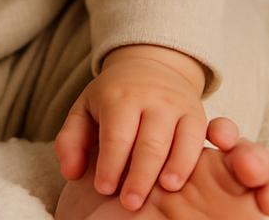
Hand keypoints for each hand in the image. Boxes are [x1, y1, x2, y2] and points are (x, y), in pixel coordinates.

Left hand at [54, 45, 209, 210]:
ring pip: (178, 140)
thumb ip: (70, 141)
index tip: (104, 189)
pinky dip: (191, 161)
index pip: (116, 135)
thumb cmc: (112, 98)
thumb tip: (72, 173)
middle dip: (140, 175)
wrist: (149, 65)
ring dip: (172, 169)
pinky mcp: (197, 114)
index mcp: (119, 97)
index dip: (110, 164)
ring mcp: (177, 105)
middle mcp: (151, 98)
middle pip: (149, 142)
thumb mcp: (83, 110)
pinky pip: (198, 138)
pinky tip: (181, 181)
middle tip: (130, 203)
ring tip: (163, 193)